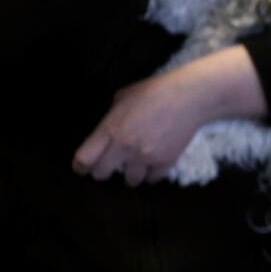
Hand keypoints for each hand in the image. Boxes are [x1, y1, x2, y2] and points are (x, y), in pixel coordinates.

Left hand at [73, 48, 265, 184]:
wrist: (190, 97)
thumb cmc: (155, 91)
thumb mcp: (123, 96)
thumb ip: (111, 116)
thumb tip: (106, 129)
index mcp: (111, 129)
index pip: (84, 159)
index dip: (80, 166)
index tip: (83, 167)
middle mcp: (125, 147)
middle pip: (102, 174)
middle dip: (104, 170)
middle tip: (111, 164)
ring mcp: (146, 157)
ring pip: (129, 181)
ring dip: (131, 173)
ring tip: (136, 164)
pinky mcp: (165, 162)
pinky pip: (152, 179)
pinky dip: (151, 173)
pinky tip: (153, 163)